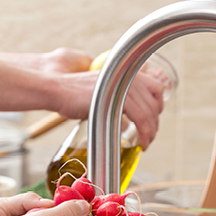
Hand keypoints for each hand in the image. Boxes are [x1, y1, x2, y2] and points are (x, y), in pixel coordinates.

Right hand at [0, 47, 164, 147]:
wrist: (58, 90)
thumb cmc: (74, 94)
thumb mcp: (101, 91)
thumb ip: (116, 96)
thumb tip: (127, 114)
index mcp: (126, 71)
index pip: (157, 88)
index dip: (158, 106)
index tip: (152, 121)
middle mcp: (128, 75)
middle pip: (155, 103)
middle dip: (155, 124)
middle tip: (149, 138)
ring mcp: (123, 85)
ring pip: (150, 112)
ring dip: (151, 132)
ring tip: (146, 144)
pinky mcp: (118, 97)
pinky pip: (141, 117)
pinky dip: (144, 132)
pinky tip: (141, 143)